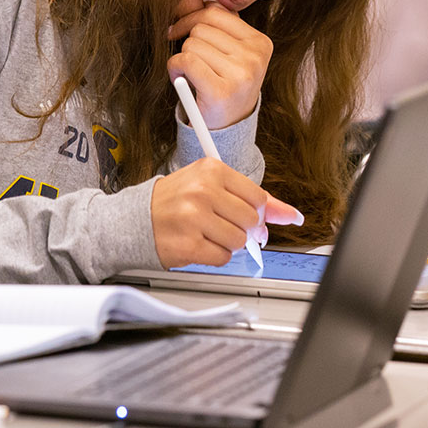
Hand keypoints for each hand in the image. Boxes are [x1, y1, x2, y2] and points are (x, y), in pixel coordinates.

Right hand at [150, 157, 302, 267]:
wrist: (136, 219)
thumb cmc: (175, 201)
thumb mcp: (211, 185)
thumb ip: (253, 198)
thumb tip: (291, 214)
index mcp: (211, 170)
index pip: (257, 196)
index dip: (257, 212)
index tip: (248, 216)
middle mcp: (203, 191)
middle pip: (251, 220)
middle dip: (243, 228)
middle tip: (222, 224)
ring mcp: (194, 218)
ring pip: (239, 241)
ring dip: (228, 243)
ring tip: (208, 233)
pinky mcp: (188, 244)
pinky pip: (223, 257)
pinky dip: (215, 255)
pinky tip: (200, 244)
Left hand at [167, 2, 271, 129]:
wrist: (227, 128)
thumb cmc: (225, 84)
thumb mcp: (234, 54)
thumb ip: (224, 28)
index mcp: (260, 42)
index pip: (216, 13)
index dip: (191, 19)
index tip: (180, 30)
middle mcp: (255, 57)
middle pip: (201, 28)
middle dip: (187, 42)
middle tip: (188, 61)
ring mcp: (241, 74)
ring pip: (192, 44)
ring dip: (181, 57)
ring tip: (188, 74)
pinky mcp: (222, 91)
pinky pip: (186, 61)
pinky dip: (175, 68)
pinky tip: (180, 79)